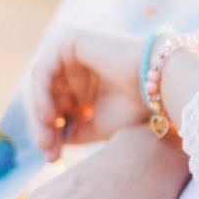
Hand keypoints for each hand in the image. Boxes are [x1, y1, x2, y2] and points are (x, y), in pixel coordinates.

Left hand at [27, 28, 146, 160]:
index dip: (51, 133)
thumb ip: (71, 132)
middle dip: (43, 127)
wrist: (157, 83)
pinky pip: (43, 70)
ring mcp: (71, 52)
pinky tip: (50, 115)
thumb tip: (50, 143)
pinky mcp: (70, 40)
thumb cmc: (135, 106)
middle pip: (46, 97)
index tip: (53, 158)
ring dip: (40, 114)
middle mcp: (75, 66)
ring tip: (47, 138)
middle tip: (47, 150)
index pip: (55, 107)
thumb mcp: (96, 126)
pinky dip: (42, 95)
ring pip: (41, 86)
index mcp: (83, 83)